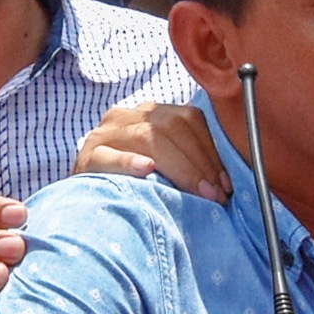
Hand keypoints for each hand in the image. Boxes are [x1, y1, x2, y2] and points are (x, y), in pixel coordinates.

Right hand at [72, 99, 229, 200]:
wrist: (87, 199)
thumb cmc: (133, 184)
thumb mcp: (163, 165)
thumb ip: (188, 160)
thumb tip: (226, 180)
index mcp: (149, 114)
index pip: (188, 119)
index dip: (211, 150)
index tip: (226, 184)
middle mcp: (126, 117)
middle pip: (171, 127)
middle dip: (200, 162)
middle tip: (216, 194)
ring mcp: (104, 134)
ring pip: (148, 138)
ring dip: (179, 167)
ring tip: (197, 191)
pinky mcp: (87, 157)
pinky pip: (110, 156)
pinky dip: (130, 163)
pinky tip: (147, 171)